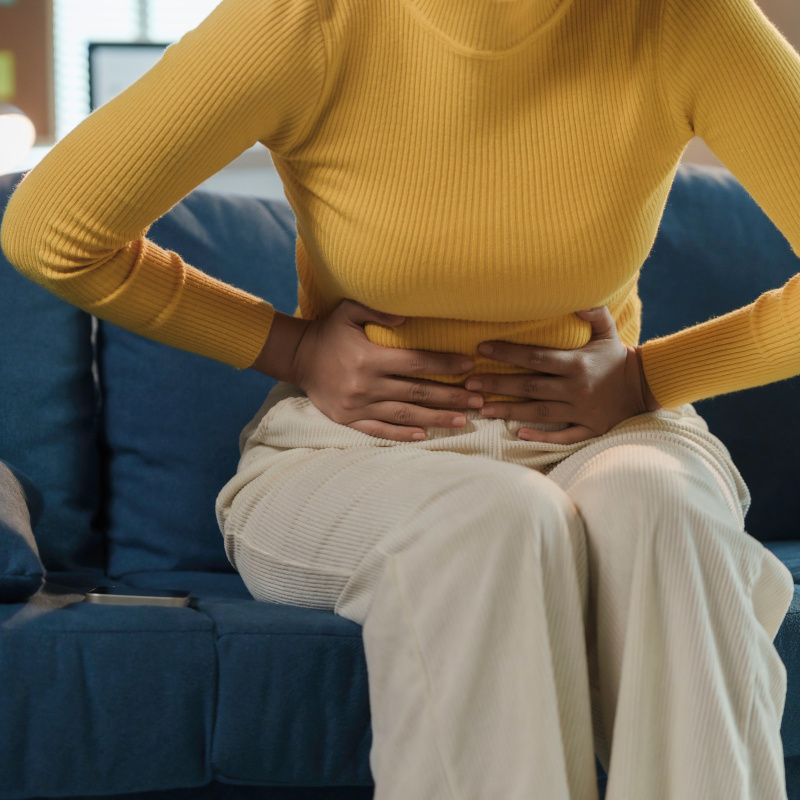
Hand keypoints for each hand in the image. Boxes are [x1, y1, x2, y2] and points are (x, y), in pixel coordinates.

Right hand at [291, 299, 485, 441]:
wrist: (297, 357)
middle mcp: (365, 385)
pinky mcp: (348, 420)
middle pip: (417, 393)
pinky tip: (424, 436)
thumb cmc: (329, 331)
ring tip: (463, 421)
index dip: (444, 366)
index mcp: (368, 357)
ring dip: (436, 419)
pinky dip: (402, 435)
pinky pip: (379, 431)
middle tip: (479, 401)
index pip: (416, 363)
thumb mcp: (349, 311)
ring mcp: (357, 406)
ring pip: (404, 415)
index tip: (468, 368)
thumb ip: (378, 311)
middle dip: (451, 397)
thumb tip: (407, 318)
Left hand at [467, 306, 661, 444]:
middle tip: (469, 385)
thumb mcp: (608, 331)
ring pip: (539, 412)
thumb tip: (577, 296)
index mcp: (577, 363)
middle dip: (498, 385)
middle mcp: (576, 388)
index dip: (507, 353)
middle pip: (530, 387)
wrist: (647, 387)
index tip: (481, 349)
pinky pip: (562, 436)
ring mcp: (581, 411)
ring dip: (509, 411)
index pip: (535, 358)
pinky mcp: (589, 429)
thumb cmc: (619, 357)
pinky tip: (518, 435)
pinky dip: (541, 437)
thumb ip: (592, 312)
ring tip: (482, 409)